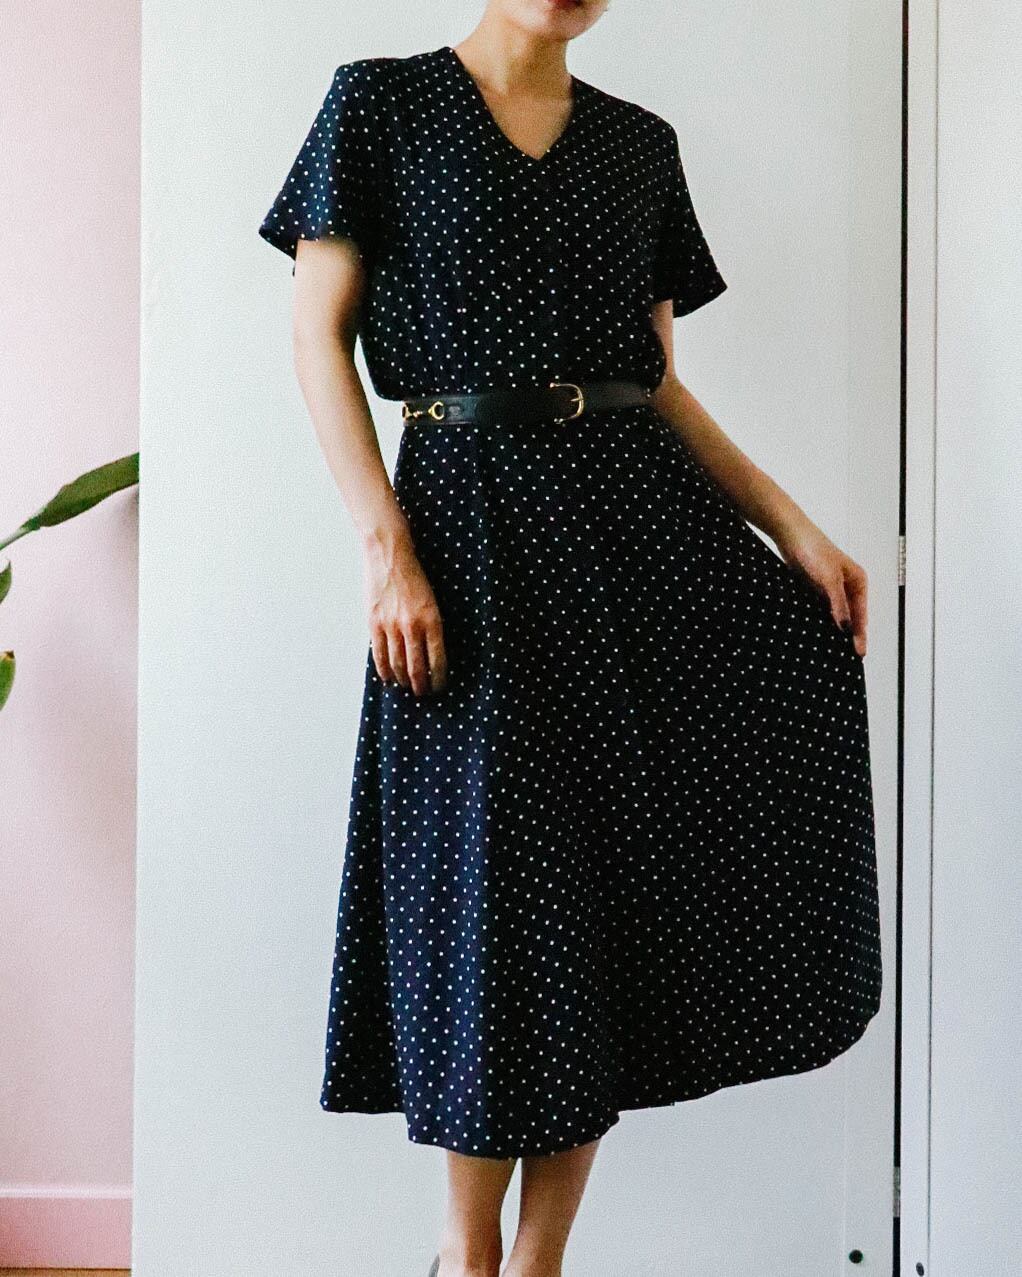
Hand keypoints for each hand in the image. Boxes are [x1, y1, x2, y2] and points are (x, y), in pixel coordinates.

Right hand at [363, 533, 447, 694]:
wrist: (390, 556)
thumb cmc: (414, 577)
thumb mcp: (432, 601)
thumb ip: (432, 627)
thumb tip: (433, 654)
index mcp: (432, 620)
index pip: (438, 660)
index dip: (439, 679)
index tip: (440, 687)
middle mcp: (412, 626)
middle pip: (417, 668)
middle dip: (421, 685)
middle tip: (424, 693)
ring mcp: (391, 626)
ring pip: (397, 665)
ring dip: (403, 681)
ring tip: (408, 688)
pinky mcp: (374, 624)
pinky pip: (379, 655)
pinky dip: (385, 671)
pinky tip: (389, 678)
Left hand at [774, 518, 868, 656]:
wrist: (789, 535)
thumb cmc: (812, 548)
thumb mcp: (828, 579)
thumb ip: (837, 604)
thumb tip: (844, 627)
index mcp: (858, 581)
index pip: (861, 615)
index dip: (860, 635)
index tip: (858, 652)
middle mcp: (847, 586)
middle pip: (850, 617)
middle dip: (848, 635)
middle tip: (846, 657)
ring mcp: (831, 588)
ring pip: (835, 615)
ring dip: (833, 630)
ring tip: (831, 650)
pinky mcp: (815, 589)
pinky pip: (820, 610)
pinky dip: (820, 621)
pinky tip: (816, 633)